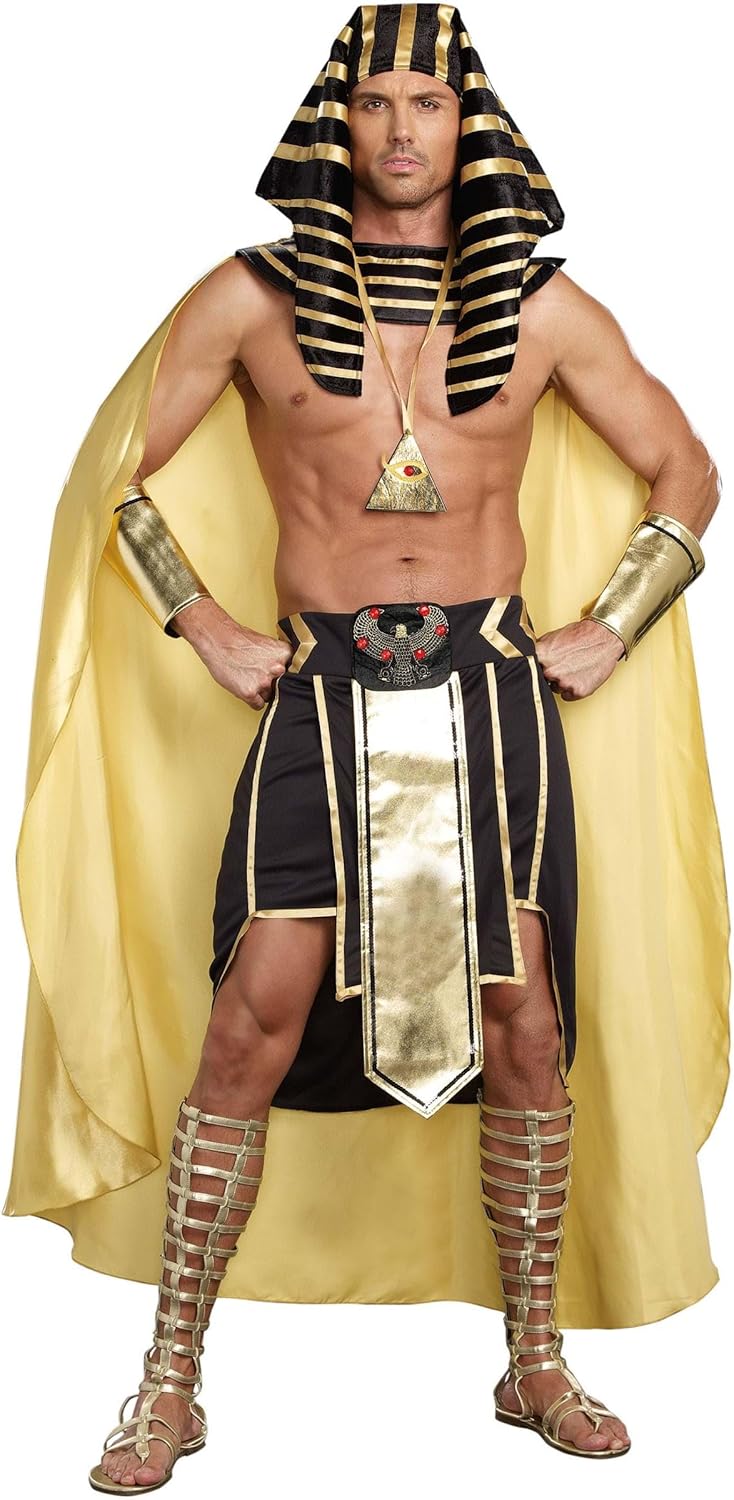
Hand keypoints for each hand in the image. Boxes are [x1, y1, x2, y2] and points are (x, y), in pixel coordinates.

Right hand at [172, 597, 293, 707]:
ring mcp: (264, 682)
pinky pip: (258, 705)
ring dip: (261, 692)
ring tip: (248, 677)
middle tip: (260, 675)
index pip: (293, 674)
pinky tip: (244, 686)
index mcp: (285, 655)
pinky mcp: (250, 692)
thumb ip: (279, 659)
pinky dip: (252, 699)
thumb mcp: (268, 644)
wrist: (218, 639)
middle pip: (282, 686)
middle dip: (273, 683)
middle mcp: (278, 669)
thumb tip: (285, 672)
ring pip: (269, 696)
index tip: (277, 676)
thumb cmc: (239, 639)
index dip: (282, 675)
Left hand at [535, 617, 624, 699]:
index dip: (532, 669)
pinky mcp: (577, 691)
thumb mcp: (551, 637)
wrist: (603, 637)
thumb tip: (526, 660)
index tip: (534, 670)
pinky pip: (567, 696)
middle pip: (541, 680)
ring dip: (561, 682)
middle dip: (548, 675)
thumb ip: (537, 651)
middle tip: (561, 666)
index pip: (526, 668)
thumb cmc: (580, 635)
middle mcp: (549, 670)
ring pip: (555, 688)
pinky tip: (579, 676)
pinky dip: (572, 689)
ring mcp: (563, 682)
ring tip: (574, 667)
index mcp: (540, 656)